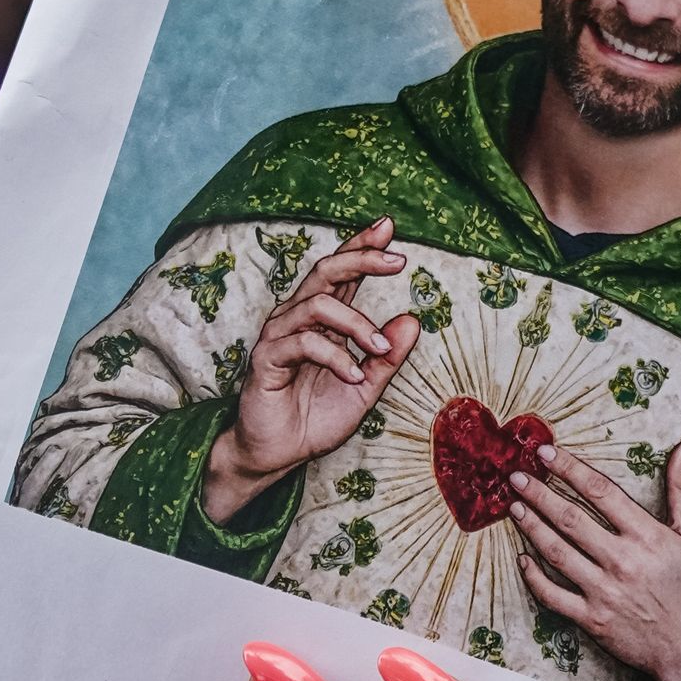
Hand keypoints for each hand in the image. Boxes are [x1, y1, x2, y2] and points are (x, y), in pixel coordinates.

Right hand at [201, 218, 419, 522]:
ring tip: (379, 351)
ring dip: (357, 325)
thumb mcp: (365, 389)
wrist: (279, 453)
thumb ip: (387, 358)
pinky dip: (335, 357)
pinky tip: (353, 377)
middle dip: (361, 258)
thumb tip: (413, 320)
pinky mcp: (267, 359)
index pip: (342, 272)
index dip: (363, 246)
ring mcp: (280, 336)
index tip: (389, 227)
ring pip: (318, 305)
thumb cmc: (316, 418)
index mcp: (323, 319)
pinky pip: (303, 343)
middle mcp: (298, 318)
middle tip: (396, 260)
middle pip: (326, 271)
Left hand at [509, 442, 680, 680]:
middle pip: (571, 520)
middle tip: (516, 476)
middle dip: (540, 494)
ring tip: (514, 507)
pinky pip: (553, 595)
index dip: (571, 469)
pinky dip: (534, 577)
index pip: (601, 493)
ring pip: (557, 553)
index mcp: (647, 537)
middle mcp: (622, 562)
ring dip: (532, 527)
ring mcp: (604, 592)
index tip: (547, 453)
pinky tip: (522, 558)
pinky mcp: (591, 618)